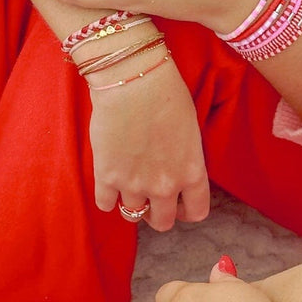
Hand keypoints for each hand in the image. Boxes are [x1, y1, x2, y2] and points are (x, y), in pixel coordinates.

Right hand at [89, 61, 209, 229]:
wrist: (132, 79)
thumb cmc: (166, 93)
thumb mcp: (190, 131)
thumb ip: (186, 160)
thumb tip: (175, 173)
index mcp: (191, 173)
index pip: (196, 213)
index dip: (186, 211)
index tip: (178, 204)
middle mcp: (165, 186)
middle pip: (162, 222)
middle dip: (158, 214)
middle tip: (151, 199)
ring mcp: (134, 185)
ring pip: (132, 216)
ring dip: (131, 205)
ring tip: (128, 187)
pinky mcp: (107, 178)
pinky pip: (105, 204)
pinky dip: (106, 197)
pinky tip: (108, 182)